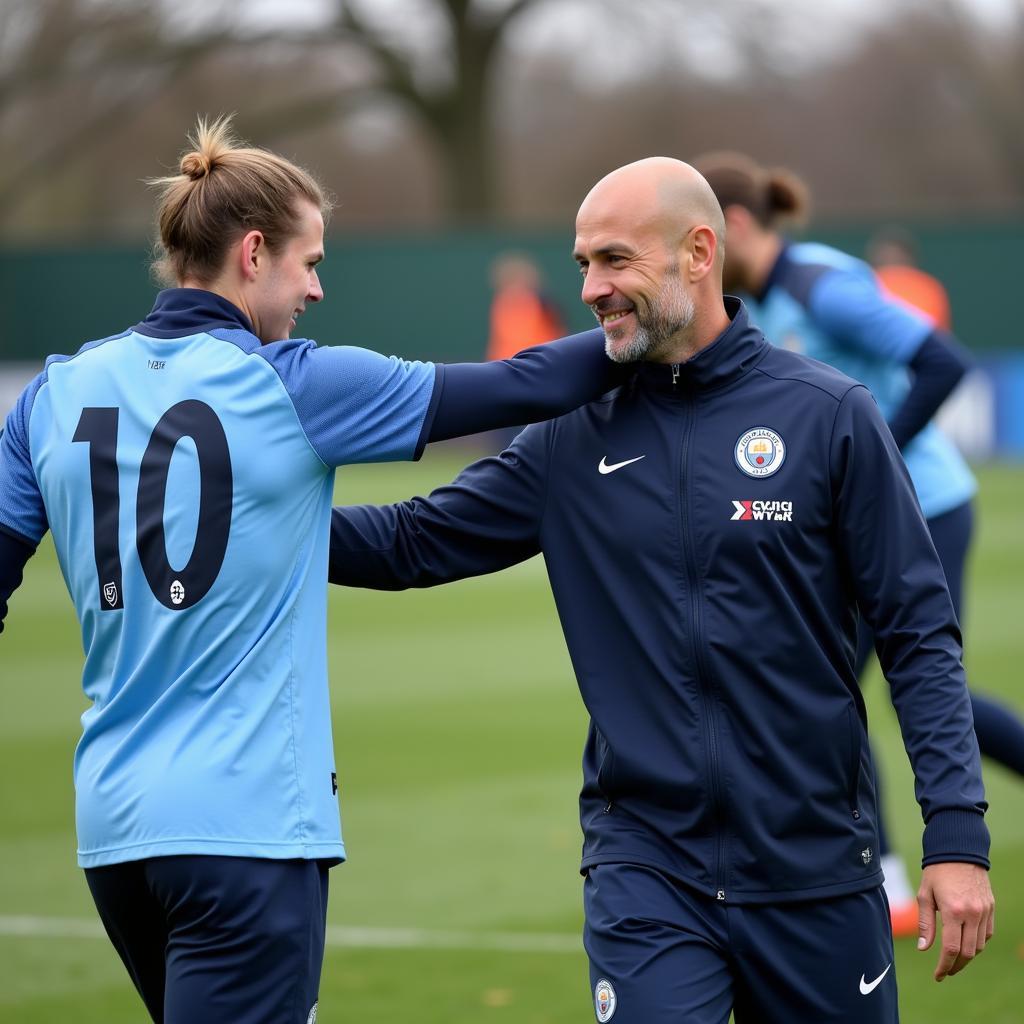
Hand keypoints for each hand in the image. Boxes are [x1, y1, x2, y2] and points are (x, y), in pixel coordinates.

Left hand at [916, 862, 993, 980]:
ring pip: (979, 946)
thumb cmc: (937, 872)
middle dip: (956, 966)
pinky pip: (987, 934)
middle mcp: (972, 914)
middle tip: (945, 972)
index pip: (951, 949)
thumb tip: (924, 949)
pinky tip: (966, 942)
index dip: (944, 966)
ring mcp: (984, 912)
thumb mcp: (924, 895)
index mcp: (953, 911)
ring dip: (967, 956)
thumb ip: (925, 924)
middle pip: (967, 952)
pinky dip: (977, 943)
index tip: (938, 975)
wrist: (959, 851)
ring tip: (953, 959)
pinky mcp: (991, 909)